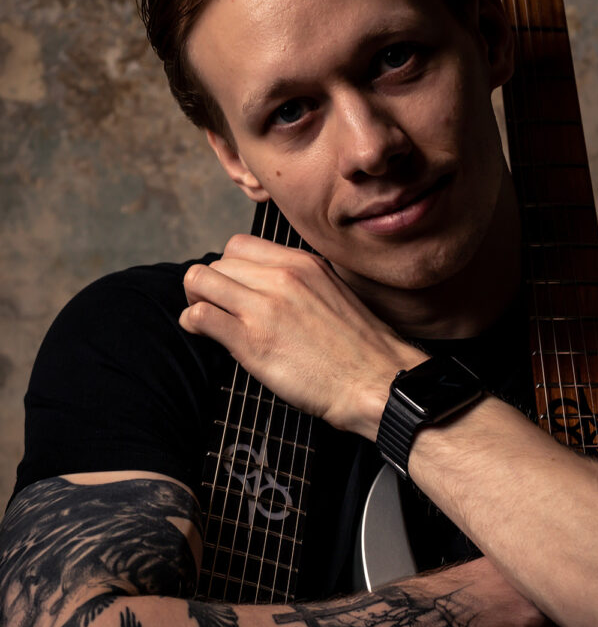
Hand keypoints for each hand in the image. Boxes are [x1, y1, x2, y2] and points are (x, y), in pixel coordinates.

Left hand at [180, 234, 424, 437]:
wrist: (375, 380)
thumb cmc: (358, 349)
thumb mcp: (331, 294)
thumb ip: (297, 284)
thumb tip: (263, 289)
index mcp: (302, 263)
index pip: (240, 245)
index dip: (228, 267)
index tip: (231, 288)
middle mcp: (282, 277)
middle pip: (218, 262)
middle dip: (209, 284)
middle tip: (215, 307)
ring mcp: (265, 307)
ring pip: (200, 280)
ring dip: (195, 299)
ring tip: (205, 319)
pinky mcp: (252, 340)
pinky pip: (200, 315)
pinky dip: (193, 322)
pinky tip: (203, 334)